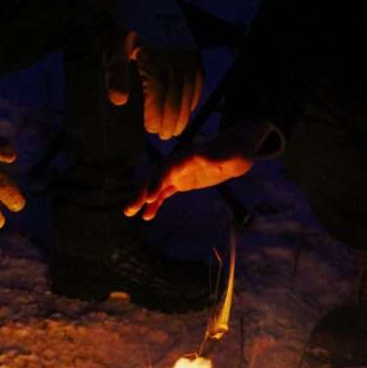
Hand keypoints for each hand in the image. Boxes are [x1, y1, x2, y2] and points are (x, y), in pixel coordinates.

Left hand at [104, 31, 202, 139]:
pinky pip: (198, 82)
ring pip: (189, 92)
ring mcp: (188, 57)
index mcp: (155, 58)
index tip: (151, 130)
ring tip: (176, 130)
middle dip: (170, 120)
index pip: (158, 94)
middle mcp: (175, 59)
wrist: (147, 2)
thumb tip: (118, 101)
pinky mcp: (195, 55)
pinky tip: (188, 110)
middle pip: (175, 97)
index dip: (156, 114)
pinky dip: (194, 99)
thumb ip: (115, 74)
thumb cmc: (128, 29)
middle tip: (164, 137)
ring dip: (184, 114)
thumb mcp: (115, 48)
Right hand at [124, 119, 278, 219]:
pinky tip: (147, 216)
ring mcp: (178, 172)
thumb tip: (200, 156)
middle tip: (131, 208)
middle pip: (157, 176)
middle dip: (143, 191)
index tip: (150, 194)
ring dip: (143, 199)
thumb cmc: (236, 151)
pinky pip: (164, 193)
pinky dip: (155, 203)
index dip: (158, 180)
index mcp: (189, 156)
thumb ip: (216, 156)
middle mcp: (179, 163)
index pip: (169, 167)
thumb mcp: (231, 154)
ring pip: (157, 186)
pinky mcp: (181, 181)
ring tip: (129, 213)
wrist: (236, 151)